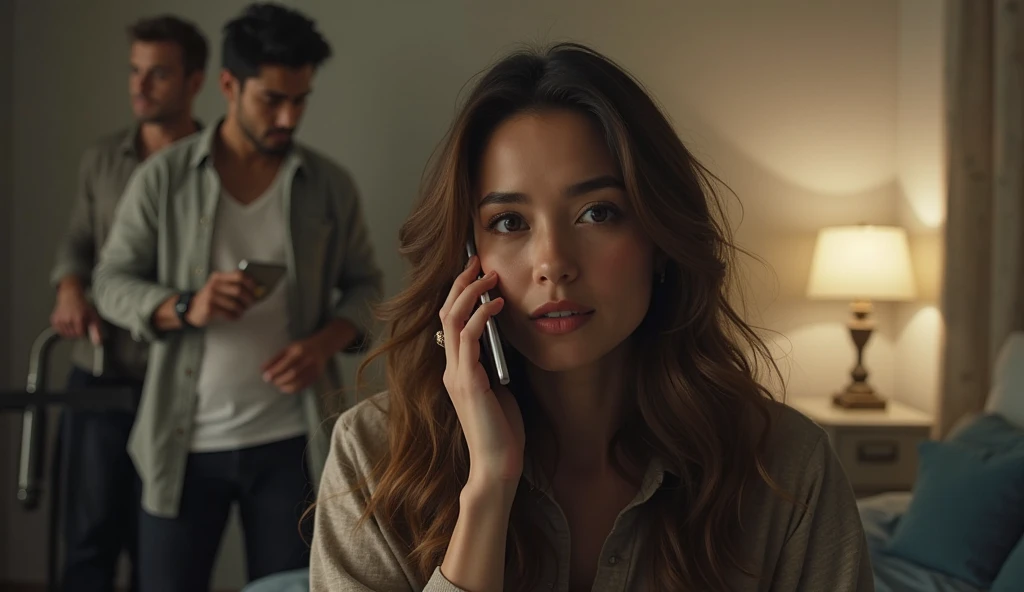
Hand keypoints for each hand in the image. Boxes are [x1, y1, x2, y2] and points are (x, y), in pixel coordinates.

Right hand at [51, 284, 101, 344]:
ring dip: (69, 331)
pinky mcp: (54, 320)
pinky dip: (62, 329)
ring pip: (65, 334)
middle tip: (78, 323)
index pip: (79, 334)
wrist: (70, 295)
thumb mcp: (93, 316)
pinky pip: (58, 330)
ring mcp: (59, 320)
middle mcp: (67, 320)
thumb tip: (98, 342)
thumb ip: (96, 330)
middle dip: (76, 331)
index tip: (84, 326)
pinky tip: (66, 323)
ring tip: (73, 322)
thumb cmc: (82, 305)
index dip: (83, 331)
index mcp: (77, 319)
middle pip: (72, 335)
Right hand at [186, 270, 257, 326]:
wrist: (191, 309)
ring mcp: (210, 297)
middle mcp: (214, 285)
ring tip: (241, 311)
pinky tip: (234, 316)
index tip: (257, 289)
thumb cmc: (212, 299)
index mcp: (218, 277)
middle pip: (239, 290)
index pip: (239, 275)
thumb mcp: (219, 287)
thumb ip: (235, 286)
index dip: (251, 282)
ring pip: (235, 304)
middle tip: (251, 303)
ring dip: (242, 309)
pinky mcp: (209, 309)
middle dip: (249, 298)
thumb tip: (258, 291)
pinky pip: (228, 313)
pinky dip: (235, 316)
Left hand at [261, 337, 331, 393]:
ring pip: (297, 383)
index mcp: (299, 351)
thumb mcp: (287, 349)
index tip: (266, 377)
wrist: (320, 348)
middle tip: (272, 381)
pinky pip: (302, 386)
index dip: (275, 372)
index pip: (286, 363)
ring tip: (278, 384)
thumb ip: (275, 359)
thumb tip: (262, 370)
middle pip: (292, 374)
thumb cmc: (300, 348)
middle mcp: (308, 360)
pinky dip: (292, 389)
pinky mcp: (316, 377)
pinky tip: (286, 387)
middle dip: (279, 380)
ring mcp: (314, 370)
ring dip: (285, 386)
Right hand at [439, 255, 524, 491]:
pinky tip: (497, 303)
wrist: (497, 465)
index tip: (476, 272)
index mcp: (457, 371)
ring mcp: (456, 374)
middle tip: (476, 260)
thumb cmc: (503, 432)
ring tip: (487, 273)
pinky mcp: (468, 381)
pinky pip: (468, 337)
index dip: (459, 294)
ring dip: (469, 292)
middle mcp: (450, 369)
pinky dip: (481, 314)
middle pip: (445, 313)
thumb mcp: (501, 389)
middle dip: (460, 283)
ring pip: (451, 319)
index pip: (450, 323)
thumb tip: (506, 339)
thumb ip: (496, 365)